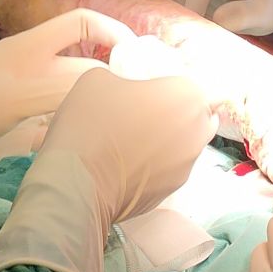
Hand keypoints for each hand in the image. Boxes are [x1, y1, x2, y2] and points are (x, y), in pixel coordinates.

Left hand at [0, 8, 137, 173]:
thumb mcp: (22, 94)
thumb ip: (70, 85)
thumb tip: (119, 82)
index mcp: (35, 48)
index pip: (85, 25)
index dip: (115, 35)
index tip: (143, 61)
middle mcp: (36, 69)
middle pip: (86, 62)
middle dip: (115, 74)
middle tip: (145, 101)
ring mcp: (27, 101)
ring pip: (74, 96)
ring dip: (97, 106)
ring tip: (129, 127)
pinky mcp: (18, 131)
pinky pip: (57, 128)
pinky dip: (75, 135)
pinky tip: (92, 152)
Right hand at [0, 68, 214, 271]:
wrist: (75, 182)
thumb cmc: (89, 122)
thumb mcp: (99, 78)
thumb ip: (125, 79)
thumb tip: (126, 91)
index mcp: (186, 95)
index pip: (191, 84)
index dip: (170, 87)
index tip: (150, 91)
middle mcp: (196, 131)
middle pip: (194, 117)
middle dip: (175, 114)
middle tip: (143, 114)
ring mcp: (187, 166)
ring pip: (183, 145)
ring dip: (166, 141)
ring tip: (132, 142)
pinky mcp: (171, 193)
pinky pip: (168, 171)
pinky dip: (155, 166)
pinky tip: (127, 165)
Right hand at [166, 0, 272, 34]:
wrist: (266, 0)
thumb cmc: (268, 5)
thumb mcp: (266, 13)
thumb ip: (245, 15)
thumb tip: (216, 18)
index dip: (195, 3)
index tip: (194, 30)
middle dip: (182, 13)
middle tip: (187, 42)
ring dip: (174, 16)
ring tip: (185, 40)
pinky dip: (172, 16)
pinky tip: (183, 34)